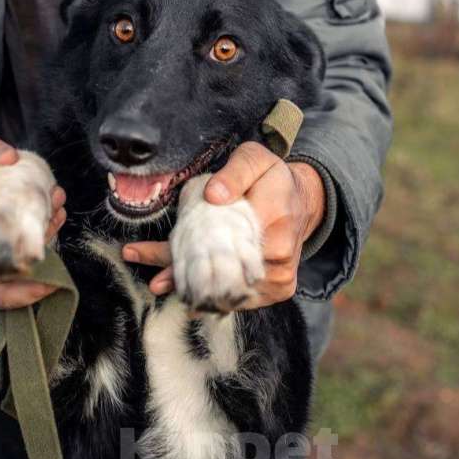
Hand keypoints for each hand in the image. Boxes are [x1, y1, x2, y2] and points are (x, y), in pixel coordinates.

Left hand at [123, 142, 325, 308]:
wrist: (303, 203)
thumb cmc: (273, 179)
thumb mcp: (255, 159)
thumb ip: (236, 172)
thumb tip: (213, 195)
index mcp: (274, 217)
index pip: (227, 241)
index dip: (190, 251)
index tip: (157, 254)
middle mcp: (280, 254)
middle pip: (225, 273)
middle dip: (187, 277)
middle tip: (155, 282)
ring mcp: (281, 277)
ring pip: (231, 291)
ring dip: (198, 289)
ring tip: (162, 284)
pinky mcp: (280, 289)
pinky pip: (243, 299)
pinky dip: (217, 298)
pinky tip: (193, 296)